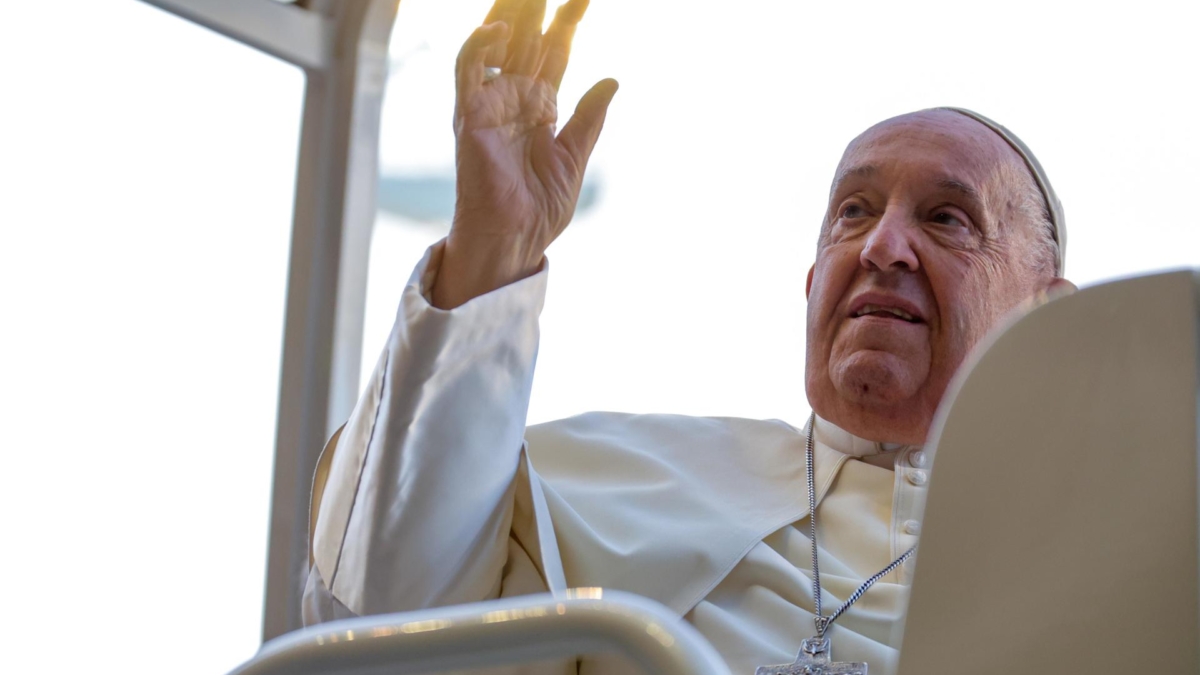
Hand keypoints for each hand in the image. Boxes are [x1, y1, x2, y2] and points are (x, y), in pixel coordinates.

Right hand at [432, 0, 617, 308]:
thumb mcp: (574, 158)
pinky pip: (468, 70)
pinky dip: (480, 46)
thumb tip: (612, 80)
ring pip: (498, 45)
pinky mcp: (469, 116)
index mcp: (540, 108)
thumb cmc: (539, 209)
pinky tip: (502, 29)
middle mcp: (514, 99)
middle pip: (528, 41)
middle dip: (539, 10)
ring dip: (511, 15)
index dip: (567, 26)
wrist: (514, 238)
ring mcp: (490, 104)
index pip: (554, 54)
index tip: (582, 0)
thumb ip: (589, 118)